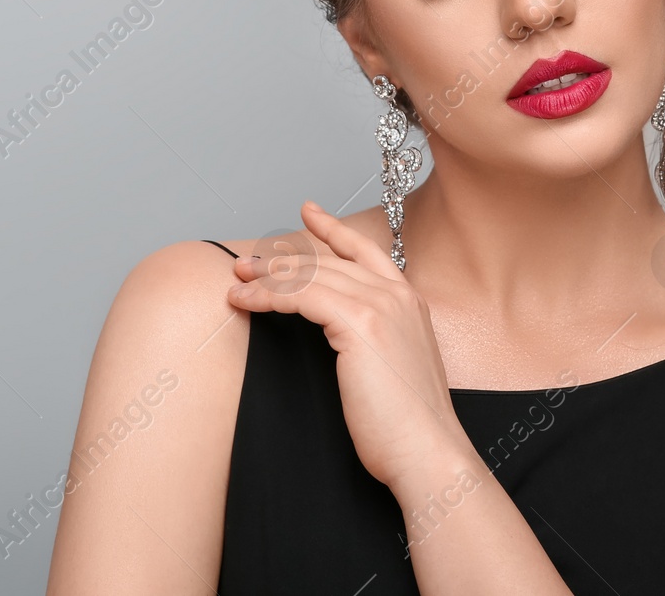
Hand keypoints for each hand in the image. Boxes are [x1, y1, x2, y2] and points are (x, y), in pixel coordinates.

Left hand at [227, 201, 470, 490]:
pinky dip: (268, 295)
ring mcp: (382, 305)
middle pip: (330, 260)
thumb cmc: (408, 426)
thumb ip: (375, 341)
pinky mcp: (360, 323)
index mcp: (409, 302)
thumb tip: (341, 336)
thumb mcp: (394, 368)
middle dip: (283, 257)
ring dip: (268, 275)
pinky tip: (246, 302)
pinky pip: (302, 295)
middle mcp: (398, 295)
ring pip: (312, 274)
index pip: (365, 251)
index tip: (308, 213)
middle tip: (248, 262)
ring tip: (237, 281)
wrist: (428, 451)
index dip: (334, 230)